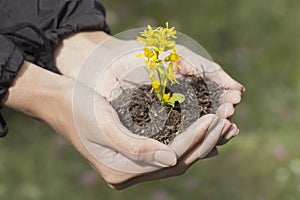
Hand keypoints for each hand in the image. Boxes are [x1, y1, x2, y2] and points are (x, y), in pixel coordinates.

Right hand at [54, 31, 243, 188]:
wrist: (60, 103)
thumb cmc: (79, 110)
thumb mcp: (105, 127)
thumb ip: (137, 149)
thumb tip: (172, 161)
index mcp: (121, 172)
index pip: (170, 158)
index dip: (194, 139)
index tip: (214, 118)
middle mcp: (131, 174)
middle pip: (178, 162)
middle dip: (205, 141)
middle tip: (228, 121)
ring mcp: (134, 166)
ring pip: (177, 158)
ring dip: (202, 142)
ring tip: (225, 126)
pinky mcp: (136, 154)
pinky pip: (170, 151)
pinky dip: (188, 140)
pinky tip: (205, 133)